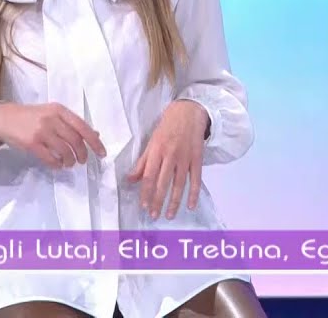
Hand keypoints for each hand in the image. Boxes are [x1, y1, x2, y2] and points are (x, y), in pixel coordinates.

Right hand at [0, 102, 106, 168]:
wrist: (5, 118)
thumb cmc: (32, 116)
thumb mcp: (53, 114)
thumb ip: (72, 123)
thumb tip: (95, 134)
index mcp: (59, 110)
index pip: (83, 127)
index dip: (94, 142)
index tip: (102, 153)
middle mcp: (52, 119)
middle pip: (75, 141)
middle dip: (82, 154)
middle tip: (82, 161)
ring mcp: (41, 131)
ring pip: (65, 151)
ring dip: (70, 161)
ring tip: (69, 163)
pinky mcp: (32, 143)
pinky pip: (50, 158)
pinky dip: (57, 164)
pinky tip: (57, 164)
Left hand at [127, 100, 209, 219]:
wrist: (188, 113)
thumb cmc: (167, 127)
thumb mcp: (151, 142)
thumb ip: (142, 162)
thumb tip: (130, 179)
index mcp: (156, 150)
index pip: (149, 176)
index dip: (146, 192)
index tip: (144, 206)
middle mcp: (170, 155)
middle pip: (163, 182)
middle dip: (158, 201)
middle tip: (154, 215)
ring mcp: (185, 158)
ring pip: (179, 184)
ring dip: (174, 201)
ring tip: (169, 215)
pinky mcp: (197, 159)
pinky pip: (195, 179)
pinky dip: (193, 193)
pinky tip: (190, 205)